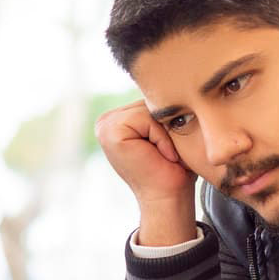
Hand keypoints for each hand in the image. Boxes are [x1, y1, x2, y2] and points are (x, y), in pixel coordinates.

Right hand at [95, 99, 197, 245]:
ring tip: (163, 155)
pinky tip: (159, 156)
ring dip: (164, 133)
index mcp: (117, 119)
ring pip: (149, 110)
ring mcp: (105, 126)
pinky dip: (160, 137)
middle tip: (166, 153)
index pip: (150, 100)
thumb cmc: (174, 168)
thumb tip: (174, 81)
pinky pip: (146, 118)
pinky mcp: (110, 132)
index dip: (166, 122)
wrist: (169, 198)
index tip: (165, 148)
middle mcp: (106, 120)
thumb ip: (160, 110)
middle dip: (164, 126)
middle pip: (149, 102)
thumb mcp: (166, 131)